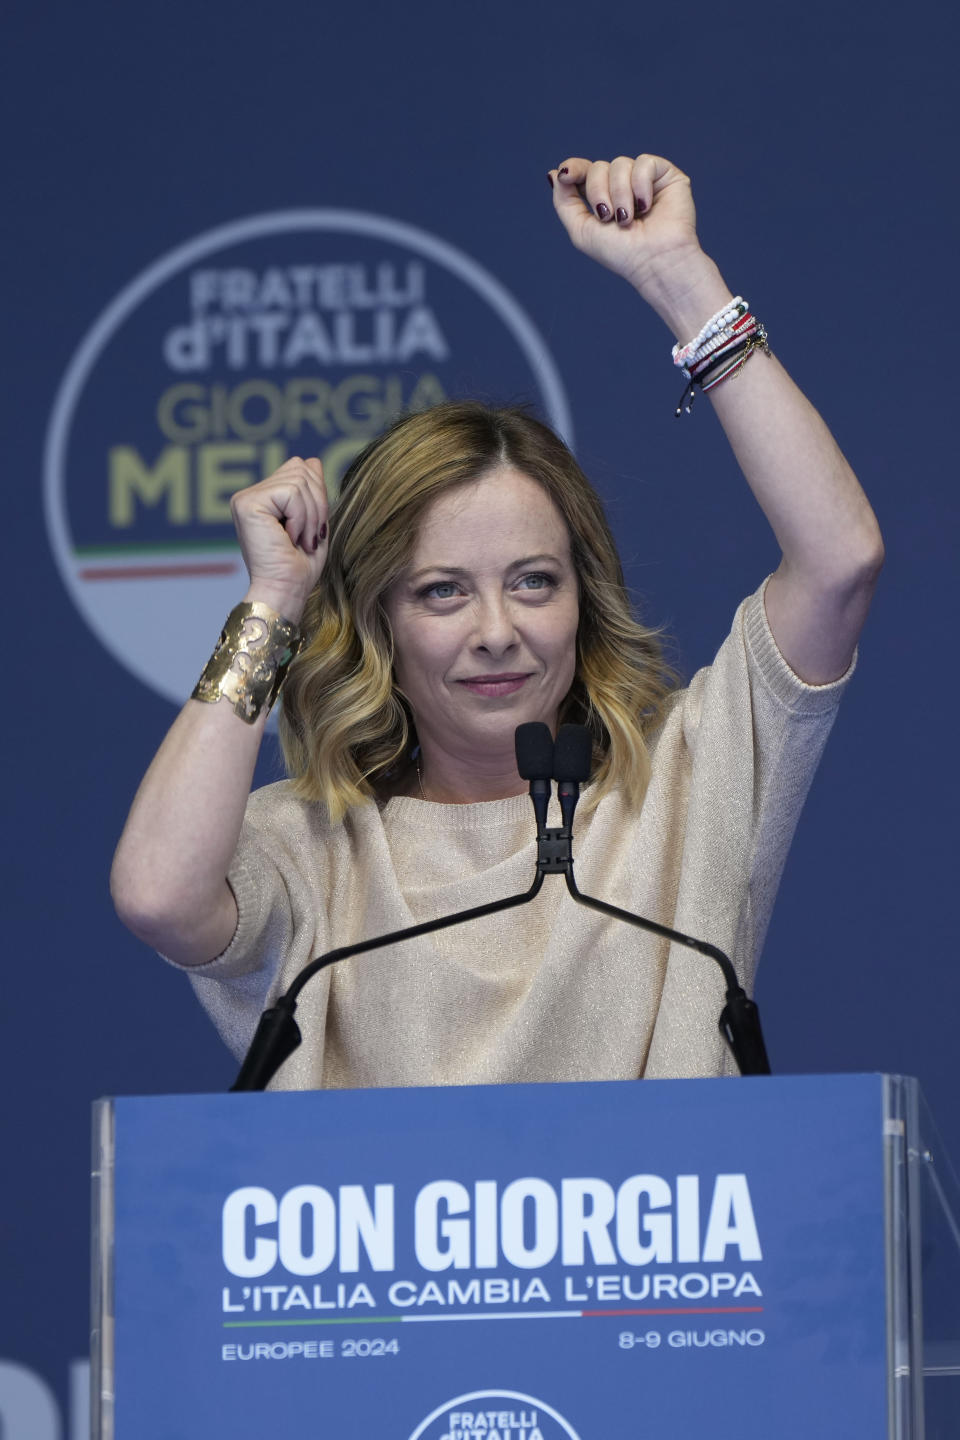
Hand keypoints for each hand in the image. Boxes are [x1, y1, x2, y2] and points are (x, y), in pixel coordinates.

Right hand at [230, 456, 328, 621]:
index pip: (301, 469)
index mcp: (264, 499)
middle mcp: (250, 495)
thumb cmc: (300, 567)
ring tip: (300, 541)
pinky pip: (291, 492)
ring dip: (311, 516)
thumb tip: (313, 461)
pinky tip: (290, 539)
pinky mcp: (246, 503)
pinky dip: (301, 518)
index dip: (317, 496)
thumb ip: (312, 492)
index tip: (312, 533)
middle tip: (309, 538)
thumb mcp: (313, 523)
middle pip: (301, 468)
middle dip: (317, 504)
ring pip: (298, 480)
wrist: (285, 592)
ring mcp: (246, 498)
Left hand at [549, 153, 704, 296]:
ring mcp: (643, 179)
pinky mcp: (665, 174)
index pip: (584, 171)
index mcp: (603, 197)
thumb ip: (564, 201)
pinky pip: (643, 163)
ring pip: (619, 163)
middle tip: (608, 218)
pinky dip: (640, 185)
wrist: (653, 261)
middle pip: (598, 167)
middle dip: (598, 192)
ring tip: (628, 218)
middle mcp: (622, 185)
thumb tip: (554, 173)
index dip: (573, 169)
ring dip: (619, 194)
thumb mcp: (581, 230)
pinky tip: (646, 206)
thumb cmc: (620, 253)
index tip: (565, 175)